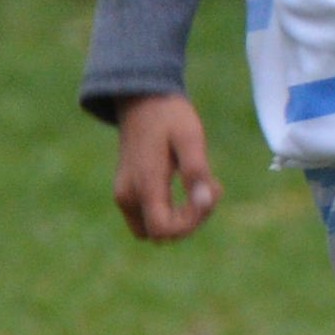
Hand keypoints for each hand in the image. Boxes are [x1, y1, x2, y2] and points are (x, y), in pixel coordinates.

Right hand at [109, 93, 221, 241]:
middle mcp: (128, 196)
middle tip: (210, 187)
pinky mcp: (127, 193)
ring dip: (182, 218)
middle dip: (191, 220)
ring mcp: (124, 196)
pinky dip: (171, 211)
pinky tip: (188, 185)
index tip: (207, 196)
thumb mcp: (190, 137)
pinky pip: (150, 218)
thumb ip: (197, 170)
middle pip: (160, 234)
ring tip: (202, 184)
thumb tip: (205, 202)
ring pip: (155, 229)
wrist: (142, 99)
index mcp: (144, 183)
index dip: (190, 222)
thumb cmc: (169, 116)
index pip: (163, 229)